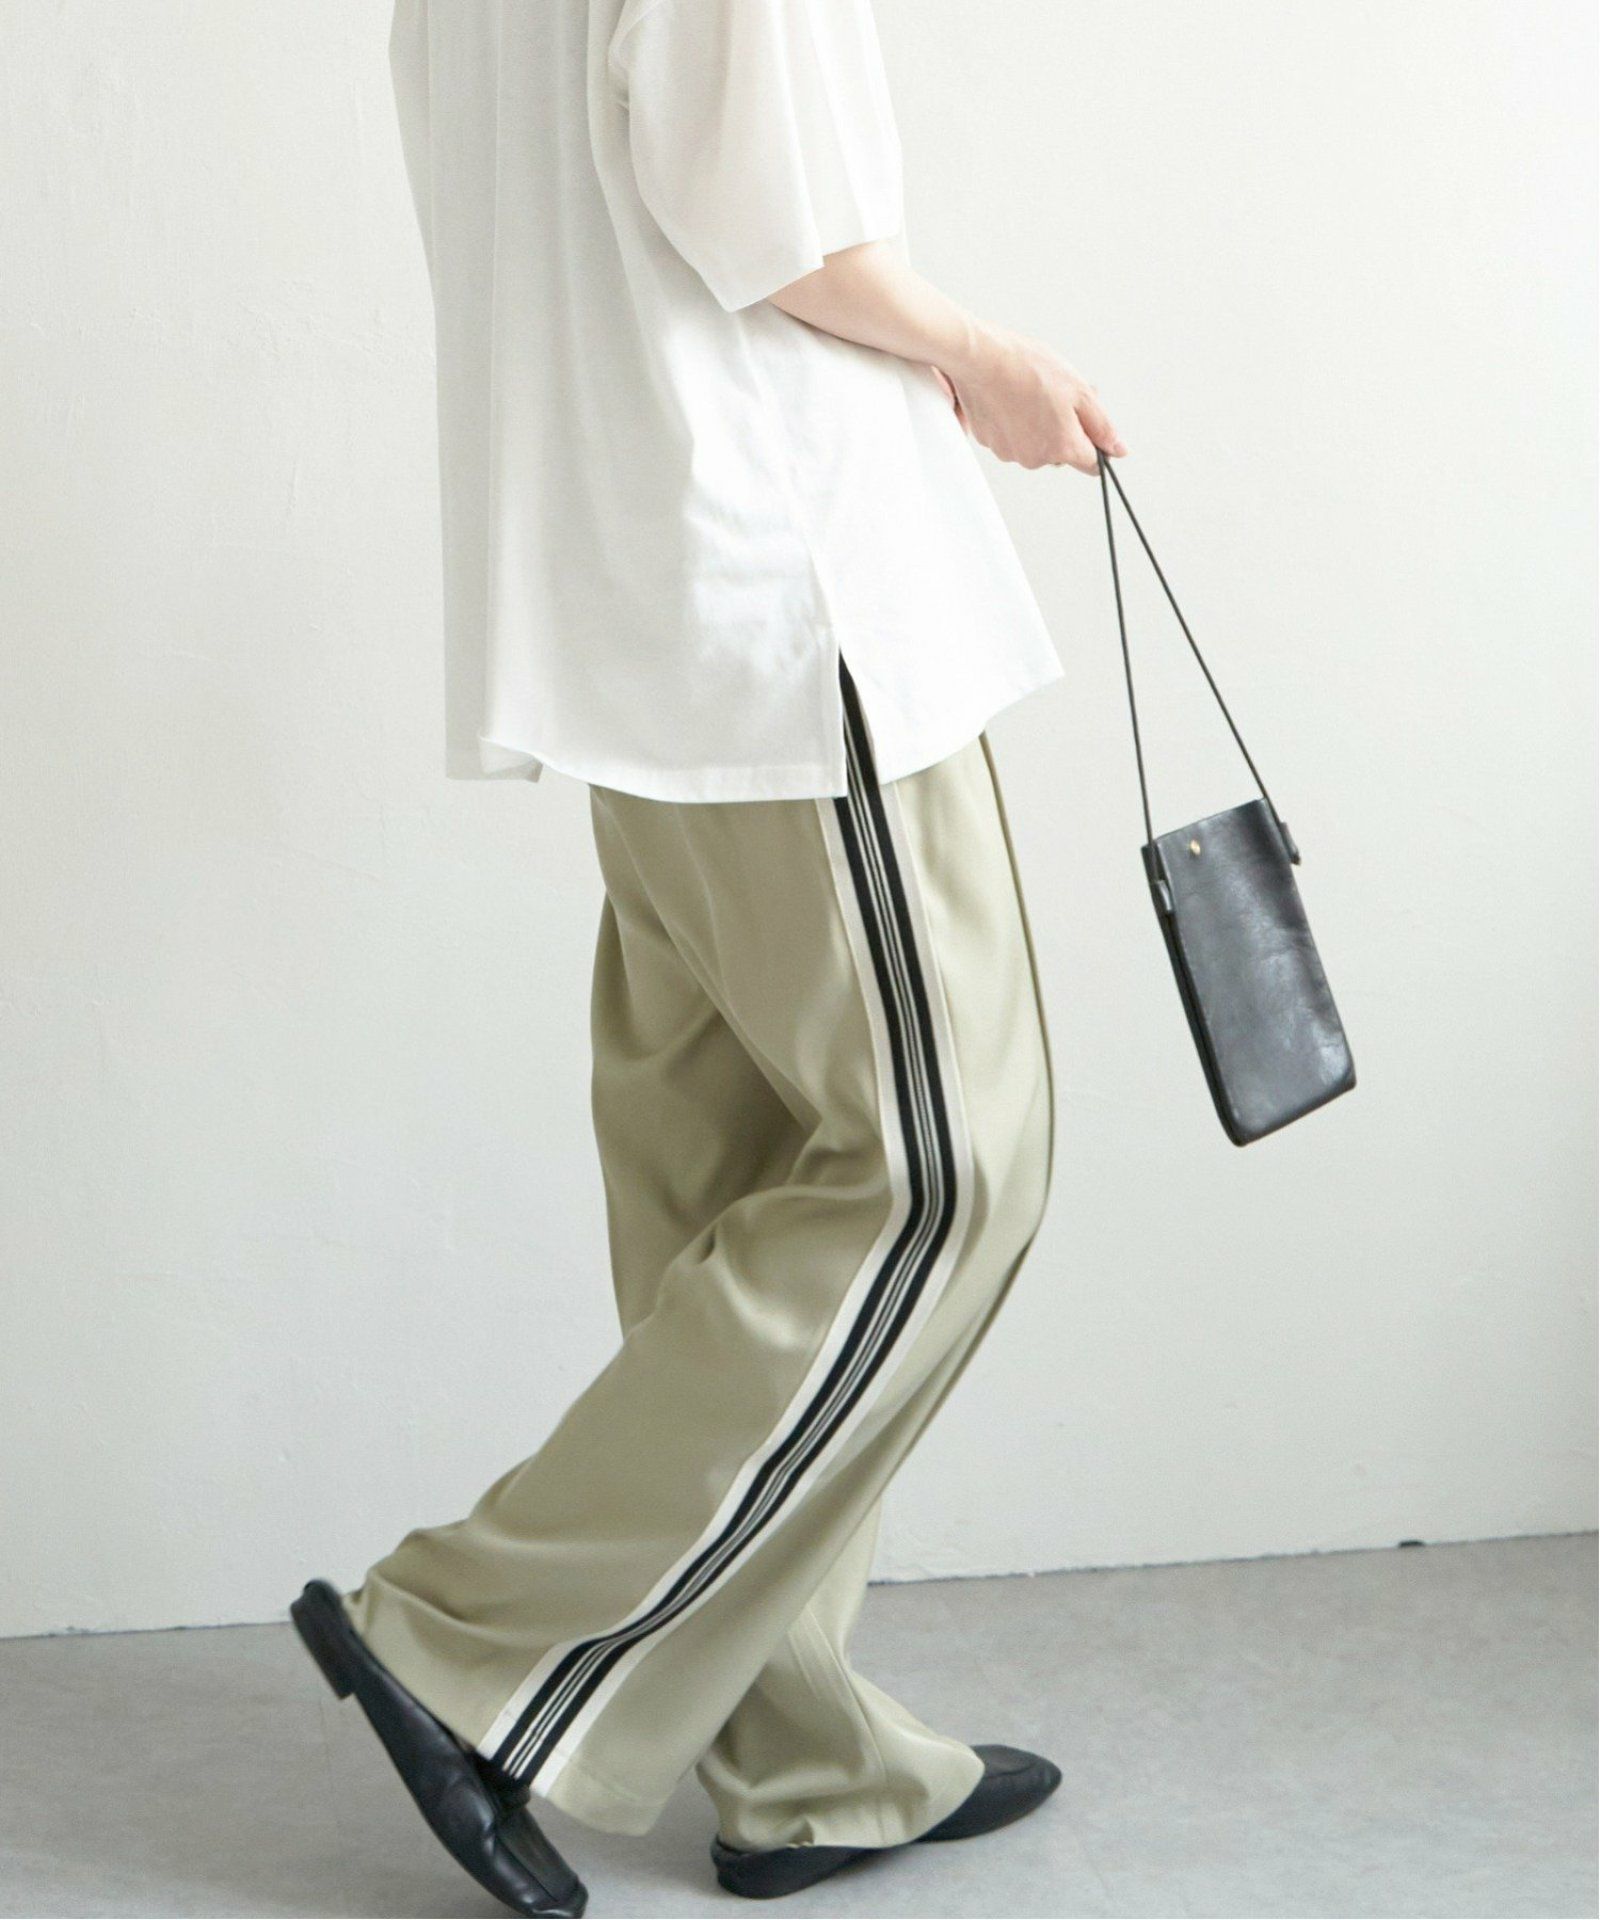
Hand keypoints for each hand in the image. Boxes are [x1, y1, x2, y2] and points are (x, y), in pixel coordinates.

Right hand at [940, 327, 1124, 473]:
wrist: (983, 358)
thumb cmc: (1029, 368)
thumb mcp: (1079, 391)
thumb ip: (1102, 426)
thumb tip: (1118, 450)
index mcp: (1063, 447)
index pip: (1092, 464)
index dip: (1094, 444)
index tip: (1088, 427)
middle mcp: (1036, 459)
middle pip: (1061, 453)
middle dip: (1064, 429)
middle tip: (1057, 396)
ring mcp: (1010, 453)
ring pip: (1035, 446)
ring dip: (1038, 426)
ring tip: (1030, 393)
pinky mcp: (990, 444)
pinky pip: (1011, 439)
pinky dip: (1014, 424)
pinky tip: (1011, 399)